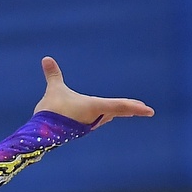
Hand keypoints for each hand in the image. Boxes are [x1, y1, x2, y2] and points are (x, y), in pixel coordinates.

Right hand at [33, 56, 153, 128]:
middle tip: (146, 110)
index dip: (134, 106)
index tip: (149, 110)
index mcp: (94, 107)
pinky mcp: (82, 128)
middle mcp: (95, 117)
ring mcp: (89, 124)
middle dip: (131, 109)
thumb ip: (53, 75)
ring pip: (108, 116)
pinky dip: (108, 115)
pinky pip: (99, 119)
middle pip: (118, 111)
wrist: (42, 134)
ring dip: (120, 112)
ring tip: (130, 111)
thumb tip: (46, 58)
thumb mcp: (54, 90)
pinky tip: (108, 116)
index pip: (119, 106)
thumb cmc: (52, 110)